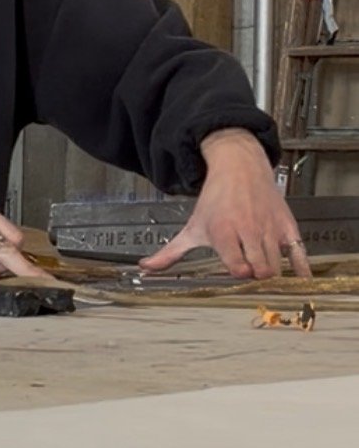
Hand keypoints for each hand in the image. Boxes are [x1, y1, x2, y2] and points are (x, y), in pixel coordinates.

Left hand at [139, 130, 309, 279]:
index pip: (236, 264)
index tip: (236, 273)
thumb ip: (170, 252)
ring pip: (278, 265)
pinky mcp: (287, 226)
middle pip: (261, 269)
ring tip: (264, 273)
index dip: (237, 272)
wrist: (239, 167)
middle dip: (256, 277)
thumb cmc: (215, 200)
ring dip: (272, 274)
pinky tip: (298, 280)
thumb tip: (145, 268)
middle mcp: (249, 230)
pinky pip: (300, 254)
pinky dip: (301, 270)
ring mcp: (270, 229)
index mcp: (224, 231)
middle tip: (251, 276)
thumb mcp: (192, 226)